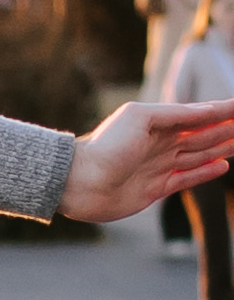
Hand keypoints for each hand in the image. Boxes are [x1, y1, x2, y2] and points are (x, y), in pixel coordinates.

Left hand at [61, 92, 233, 226]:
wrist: (79, 182)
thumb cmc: (105, 146)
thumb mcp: (139, 119)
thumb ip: (173, 114)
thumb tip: (208, 110)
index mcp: (158, 123)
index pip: (199, 115)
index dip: (222, 111)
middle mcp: (161, 143)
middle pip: (204, 135)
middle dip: (227, 128)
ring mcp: (160, 166)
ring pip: (200, 154)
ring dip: (222, 147)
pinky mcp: (156, 188)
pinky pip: (188, 177)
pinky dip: (206, 171)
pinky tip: (223, 165)